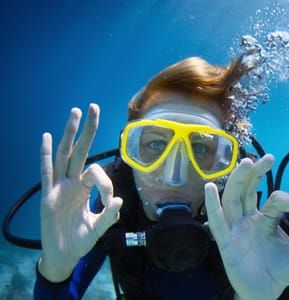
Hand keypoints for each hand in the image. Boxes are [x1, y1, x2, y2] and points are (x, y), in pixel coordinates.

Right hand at [38, 104, 122, 281]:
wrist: (64, 257)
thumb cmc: (81, 240)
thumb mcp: (100, 227)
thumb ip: (109, 215)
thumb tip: (119, 199)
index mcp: (85, 188)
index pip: (96, 173)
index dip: (105, 182)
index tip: (109, 200)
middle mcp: (71, 183)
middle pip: (80, 150)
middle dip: (87, 130)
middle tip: (94, 107)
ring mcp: (58, 188)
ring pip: (64, 155)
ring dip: (69, 134)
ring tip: (75, 113)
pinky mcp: (47, 196)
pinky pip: (46, 172)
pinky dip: (46, 155)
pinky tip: (47, 137)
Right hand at [205, 155, 288, 299]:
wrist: (267, 293)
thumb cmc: (279, 270)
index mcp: (266, 219)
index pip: (275, 200)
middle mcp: (249, 220)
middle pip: (248, 190)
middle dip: (256, 173)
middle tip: (266, 158)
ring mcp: (237, 230)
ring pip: (233, 200)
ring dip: (238, 181)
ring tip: (245, 163)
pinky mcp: (227, 244)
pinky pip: (218, 223)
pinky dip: (212, 206)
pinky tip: (210, 188)